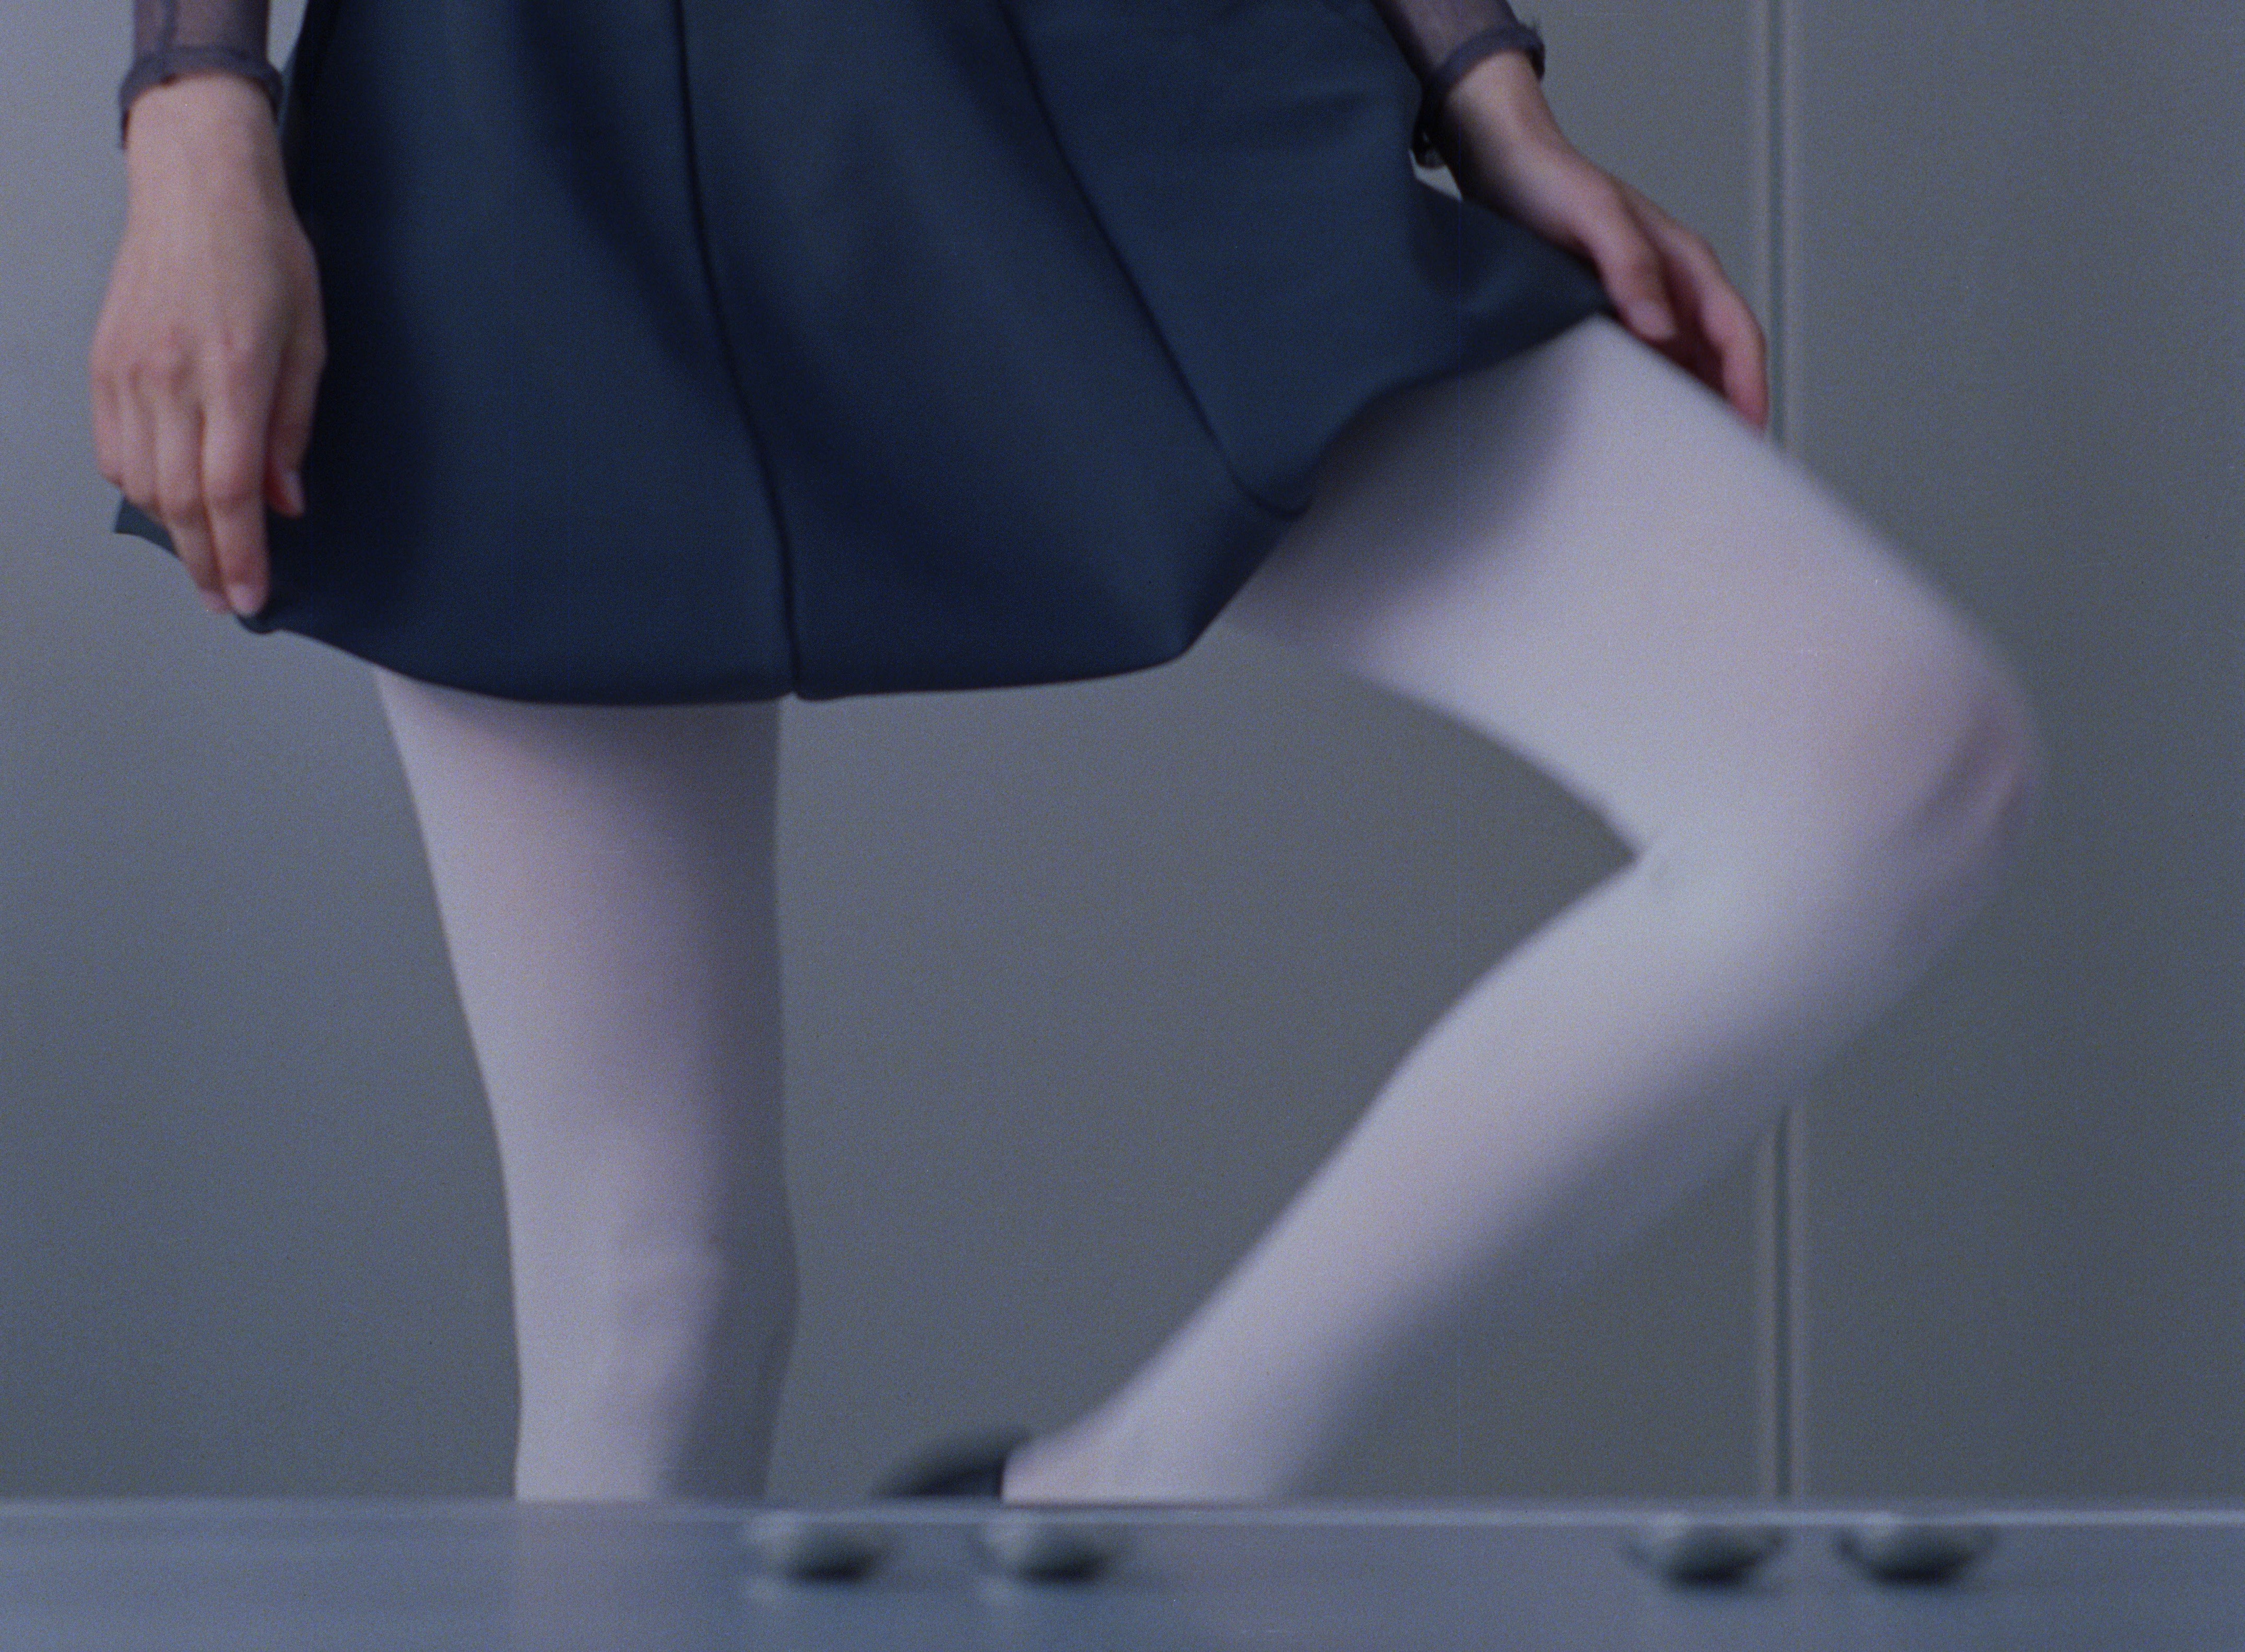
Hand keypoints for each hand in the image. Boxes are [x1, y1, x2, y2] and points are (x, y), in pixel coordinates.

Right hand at [91, 74, 325, 616]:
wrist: (196, 186)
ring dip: (175, 532)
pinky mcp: (102, 365)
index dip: (241, 556)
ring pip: (142, 484)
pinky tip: (171, 502)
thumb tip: (284, 503)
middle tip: (230, 601)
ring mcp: (127, 373)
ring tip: (208, 560)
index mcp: (232, 373)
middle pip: (181, 501)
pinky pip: (114, 450)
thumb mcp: (309, 340)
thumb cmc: (267, 256)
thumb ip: (293, 427)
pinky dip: (141, 488)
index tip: (253, 599)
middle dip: (207, 563)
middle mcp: (170, 379)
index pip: (229, 493)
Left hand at [1435, 54, 1768, 429]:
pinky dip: (1651, 396)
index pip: (1736, 331)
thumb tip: (1662, 330)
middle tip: (1716, 468)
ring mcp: (1646, 303)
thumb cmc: (1550, 182)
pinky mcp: (1613, 315)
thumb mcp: (1594, 216)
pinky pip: (1646, 364)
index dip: (1749, 383)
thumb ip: (1631, 267)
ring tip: (1679, 461)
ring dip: (1691, 408)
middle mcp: (1675, 287)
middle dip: (1728, 409)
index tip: (1748, 431)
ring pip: (1686, 366)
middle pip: (1719, 359)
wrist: (1504, 166)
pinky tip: (1635, 429)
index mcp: (1686, 262)